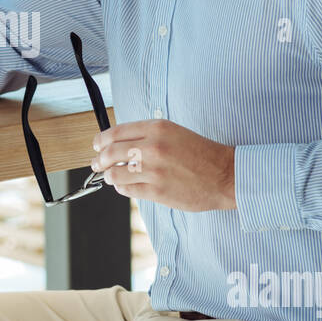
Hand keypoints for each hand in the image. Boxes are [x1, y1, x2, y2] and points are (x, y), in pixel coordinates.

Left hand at [90, 119, 236, 211]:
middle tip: (96, 164)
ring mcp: (154, 170)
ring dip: (109, 176)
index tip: (96, 146)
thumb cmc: (201, 153)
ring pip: (114, 174)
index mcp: (157, 128)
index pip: (115, 132)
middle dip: (99, 160)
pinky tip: (126, 186)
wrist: (225, 175)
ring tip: (111, 177)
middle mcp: (152, 147)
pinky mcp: (157, 191)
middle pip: (110, 153)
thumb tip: (118, 144)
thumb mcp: (173, 133)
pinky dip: (122, 188)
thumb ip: (146, 136)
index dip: (101, 141)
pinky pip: (127, 190)